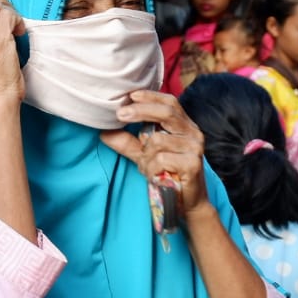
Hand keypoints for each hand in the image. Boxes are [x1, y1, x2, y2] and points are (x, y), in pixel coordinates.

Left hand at [100, 90, 208, 213]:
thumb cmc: (166, 173)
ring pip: (158, 141)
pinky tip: (156, 176)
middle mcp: (192, 132)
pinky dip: (152, 168)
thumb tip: (103, 132)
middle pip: (166, 112)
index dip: (151, 96)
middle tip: (120, 114)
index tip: (131, 95)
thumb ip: (126, 142)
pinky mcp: (193, 164)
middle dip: (141, 111)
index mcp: (183, 125)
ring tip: (148, 167)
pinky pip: (161, 160)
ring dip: (145, 156)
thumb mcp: (143, 155)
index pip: (170, 102)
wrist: (187, 202)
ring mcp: (194, 148)